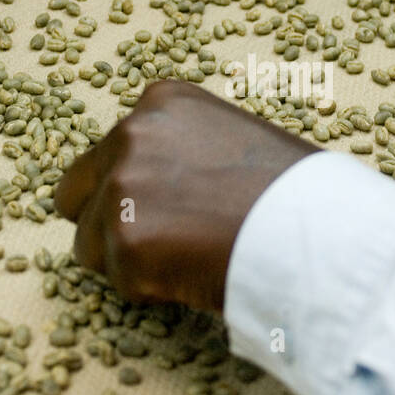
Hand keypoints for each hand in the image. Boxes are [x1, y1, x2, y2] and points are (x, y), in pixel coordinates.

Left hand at [53, 81, 316, 310]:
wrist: (318, 231)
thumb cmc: (294, 194)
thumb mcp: (235, 141)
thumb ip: (182, 153)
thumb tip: (156, 187)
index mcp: (161, 104)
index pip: (107, 153)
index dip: (132, 190)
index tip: (167, 211)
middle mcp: (131, 135)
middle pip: (76, 194)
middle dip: (105, 223)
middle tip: (158, 245)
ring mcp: (123, 187)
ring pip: (88, 245)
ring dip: (129, 262)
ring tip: (190, 259)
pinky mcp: (124, 241)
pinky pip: (116, 282)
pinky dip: (150, 290)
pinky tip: (195, 274)